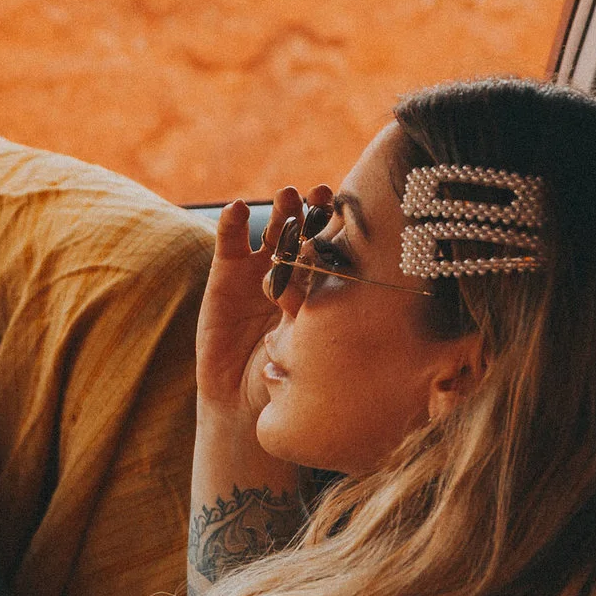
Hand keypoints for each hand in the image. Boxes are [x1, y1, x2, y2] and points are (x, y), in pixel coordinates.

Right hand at [197, 185, 329, 413]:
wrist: (246, 400)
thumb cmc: (292, 380)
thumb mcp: (314, 343)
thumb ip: (327, 315)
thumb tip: (370, 294)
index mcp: (320, 287)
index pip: (331, 252)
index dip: (337, 231)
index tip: (349, 212)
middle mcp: (292, 273)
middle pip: (304, 235)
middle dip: (311, 214)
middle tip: (319, 195)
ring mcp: (258, 270)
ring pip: (271, 233)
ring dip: (279, 213)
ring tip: (286, 197)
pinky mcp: (225, 273)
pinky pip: (230, 243)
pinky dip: (231, 225)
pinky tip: (236, 209)